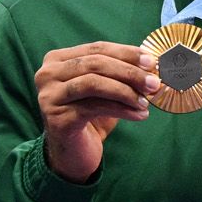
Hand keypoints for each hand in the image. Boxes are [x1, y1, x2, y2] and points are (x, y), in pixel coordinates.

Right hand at [36, 42, 159, 183]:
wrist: (73, 153)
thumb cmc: (90, 116)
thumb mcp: (104, 89)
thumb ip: (119, 72)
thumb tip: (149, 63)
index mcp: (57, 59)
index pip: (97, 48)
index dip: (126, 53)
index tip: (151, 62)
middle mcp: (47, 74)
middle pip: (95, 64)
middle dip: (129, 72)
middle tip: (154, 83)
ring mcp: (49, 96)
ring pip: (94, 83)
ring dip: (126, 91)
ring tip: (145, 102)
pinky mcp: (57, 118)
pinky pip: (95, 107)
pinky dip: (121, 109)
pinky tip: (138, 115)